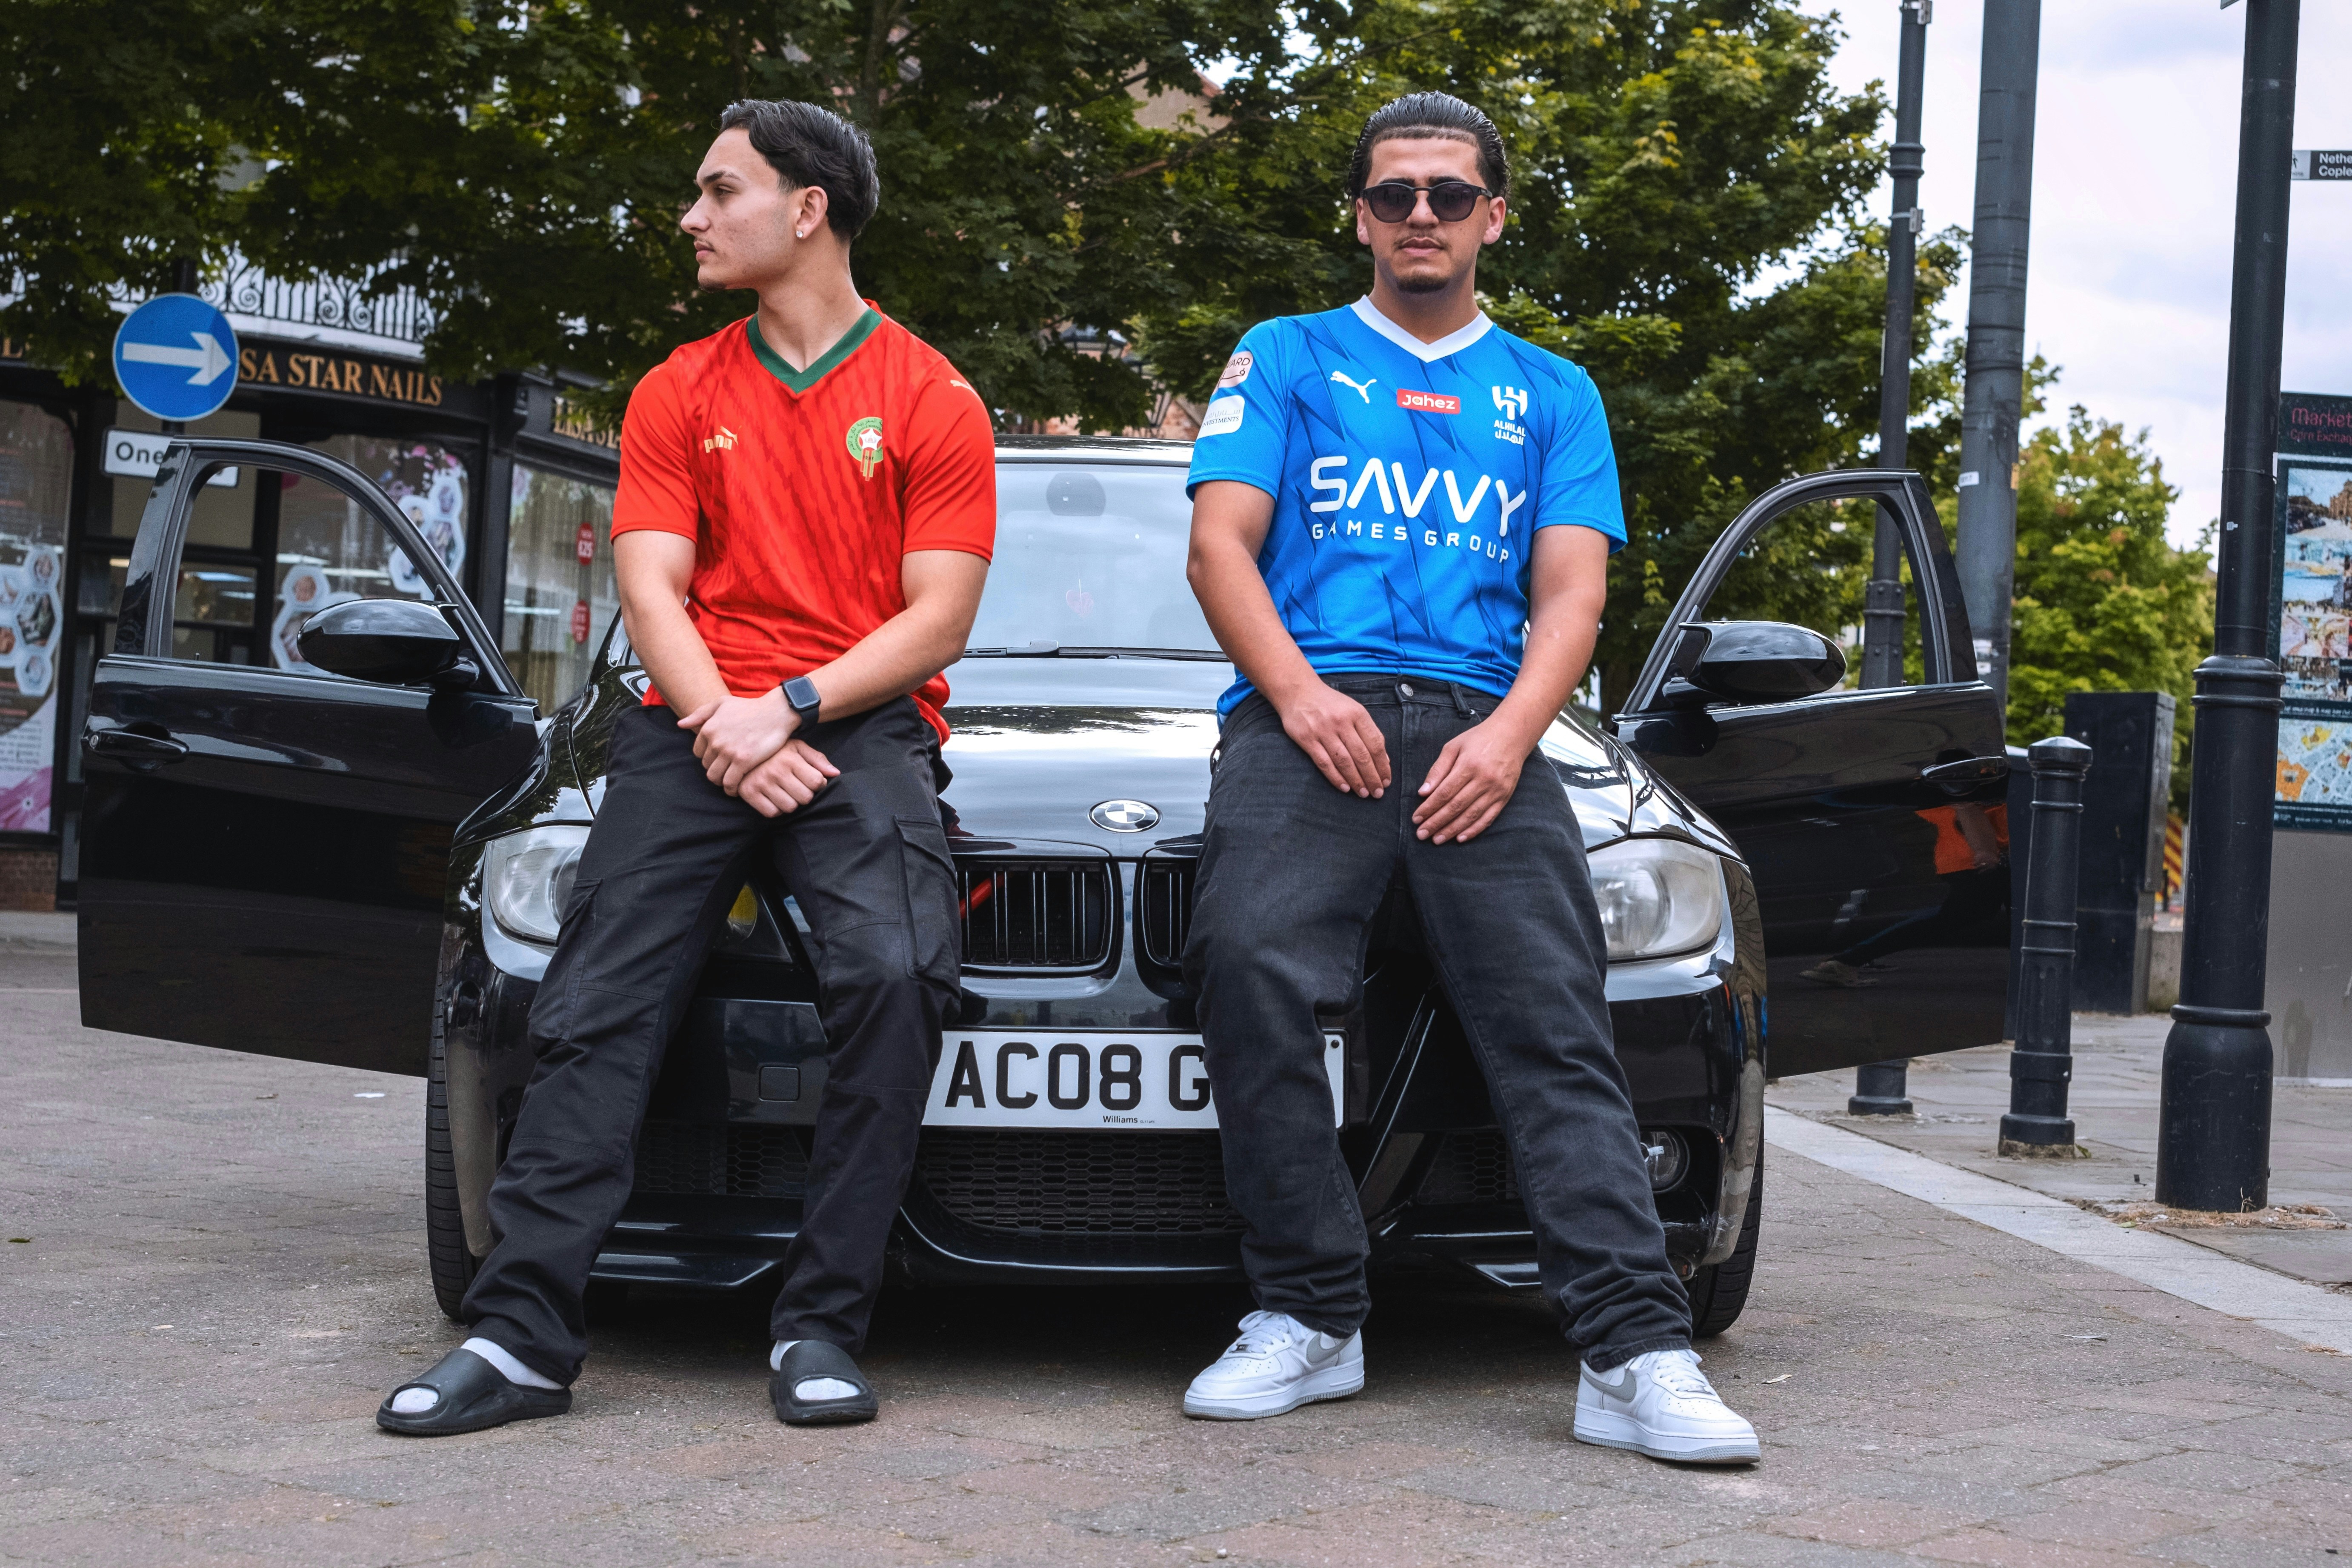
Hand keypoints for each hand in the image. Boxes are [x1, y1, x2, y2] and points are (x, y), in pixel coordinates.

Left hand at [678, 689, 796, 795]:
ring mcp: (729, 752)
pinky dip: (731, 789)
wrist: (776, 712)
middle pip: (706, 766)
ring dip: (721, 782)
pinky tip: (736, 789)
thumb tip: (680, 725)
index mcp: (708, 728)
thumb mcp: (722, 703)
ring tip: (729, 782)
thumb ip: (700, 714)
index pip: (698, 753)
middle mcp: (715, 741)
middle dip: (715, 769)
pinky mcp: (743, 761)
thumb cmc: (750, 707)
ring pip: (715, 777)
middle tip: (726, 771)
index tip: (719, 759)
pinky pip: (730, 783)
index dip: (708, 757)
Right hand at [737, 739, 839, 817]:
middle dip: (805, 794)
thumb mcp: (797, 747)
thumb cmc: (775, 750)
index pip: (817, 782)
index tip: (810, 779)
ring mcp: (761, 783)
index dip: (818, 783)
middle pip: (805, 798)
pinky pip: (772, 813)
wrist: (742, 750)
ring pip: (790, 807)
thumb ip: (817, 759)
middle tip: (797, 786)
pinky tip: (774, 797)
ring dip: (791, 803)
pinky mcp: (749, 793)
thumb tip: (835, 773)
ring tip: (785, 792)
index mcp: (790, 759)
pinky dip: (776, 809)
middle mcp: (776, 771)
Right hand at [1273, 681, 1389, 797]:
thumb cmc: (1330, 703)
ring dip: (1356, 780)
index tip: (1387, 780)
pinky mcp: (1306, 739)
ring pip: (1344, 761)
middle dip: (1372, 777)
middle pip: (1361, 755)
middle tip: (1377, 793)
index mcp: (1357, 713)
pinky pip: (1324, 762)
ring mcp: (1323, 730)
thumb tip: (1384, 759)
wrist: (1298, 691)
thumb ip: (1368, 732)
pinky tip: (1344, 788)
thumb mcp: (1353, 710)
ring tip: (1363, 793)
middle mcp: (1341, 721)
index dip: (1383, 765)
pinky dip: (1335, 777)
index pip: (1375, 743)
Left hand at [1414, 720, 1528, 843]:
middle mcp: (1483, 779)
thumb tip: (1423, 792)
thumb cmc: (1478, 739)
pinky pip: (1488, 818)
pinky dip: (1474, 830)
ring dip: (1452, 830)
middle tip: (1422, 834)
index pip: (1444, 792)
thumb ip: (1438, 769)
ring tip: (1437, 839)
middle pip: (1456, 806)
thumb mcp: (1454, 747)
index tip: (1416, 818)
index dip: (1429, 808)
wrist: (1512, 735)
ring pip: (1471, 815)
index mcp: (1468, 765)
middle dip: (1436, 822)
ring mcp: (1496, 790)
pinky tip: (1460, 838)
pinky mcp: (1505, 797)